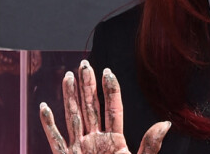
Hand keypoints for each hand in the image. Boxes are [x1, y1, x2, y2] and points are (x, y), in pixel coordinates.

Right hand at [40, 60, 170, 153]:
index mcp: (115, 141)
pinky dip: (49, 125)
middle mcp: (96, 141)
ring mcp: (80, 150)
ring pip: (74, 117)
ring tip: (68, 76)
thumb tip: (165, 124)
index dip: (110, 90)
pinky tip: (44, 107)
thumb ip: (149, 146)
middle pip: (92, 106)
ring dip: (70, 97)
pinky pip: (56, 140)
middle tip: (84, 64)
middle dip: (88, 86)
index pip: (113, 109)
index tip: (107, 71)